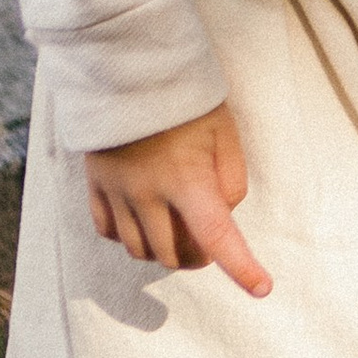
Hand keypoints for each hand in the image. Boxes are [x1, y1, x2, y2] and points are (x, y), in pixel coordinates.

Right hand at [84, 103, 270, 296]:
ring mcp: (118, 192)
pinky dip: (129, 237)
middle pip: (173, 254)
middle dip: (196, 257)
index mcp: (187, 179)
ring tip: (177, 231)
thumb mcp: (224, 130)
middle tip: (208, 244)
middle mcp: (149, 193)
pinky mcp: (95, 186)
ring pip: (139, 251)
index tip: (262, 288)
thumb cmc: (186, 99)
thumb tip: (224, 216)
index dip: (241, 267)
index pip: (217, 236)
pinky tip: (143, 221)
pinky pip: (109, 233)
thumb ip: (231, 177)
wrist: (129, 69)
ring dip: (163, 251)